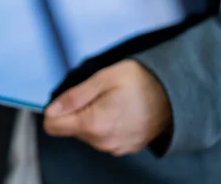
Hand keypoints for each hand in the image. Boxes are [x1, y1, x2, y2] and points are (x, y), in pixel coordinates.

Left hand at [44, 60, 170, 155]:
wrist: (175, 94)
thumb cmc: (140, 81)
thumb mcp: (102, 79)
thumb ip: (73, 97)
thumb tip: (50, 109)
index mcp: (94, 124)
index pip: (52, 126)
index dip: (54, 110)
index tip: (67, 99)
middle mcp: (102, 141)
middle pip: (69, 129)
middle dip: (76, 111)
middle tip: (96, 95)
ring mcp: (114, 147)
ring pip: (85, 133)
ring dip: (90, 118)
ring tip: (110, 101)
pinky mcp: (124, 148)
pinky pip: (101, 138)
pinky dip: (104, 125)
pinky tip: (118, 111)